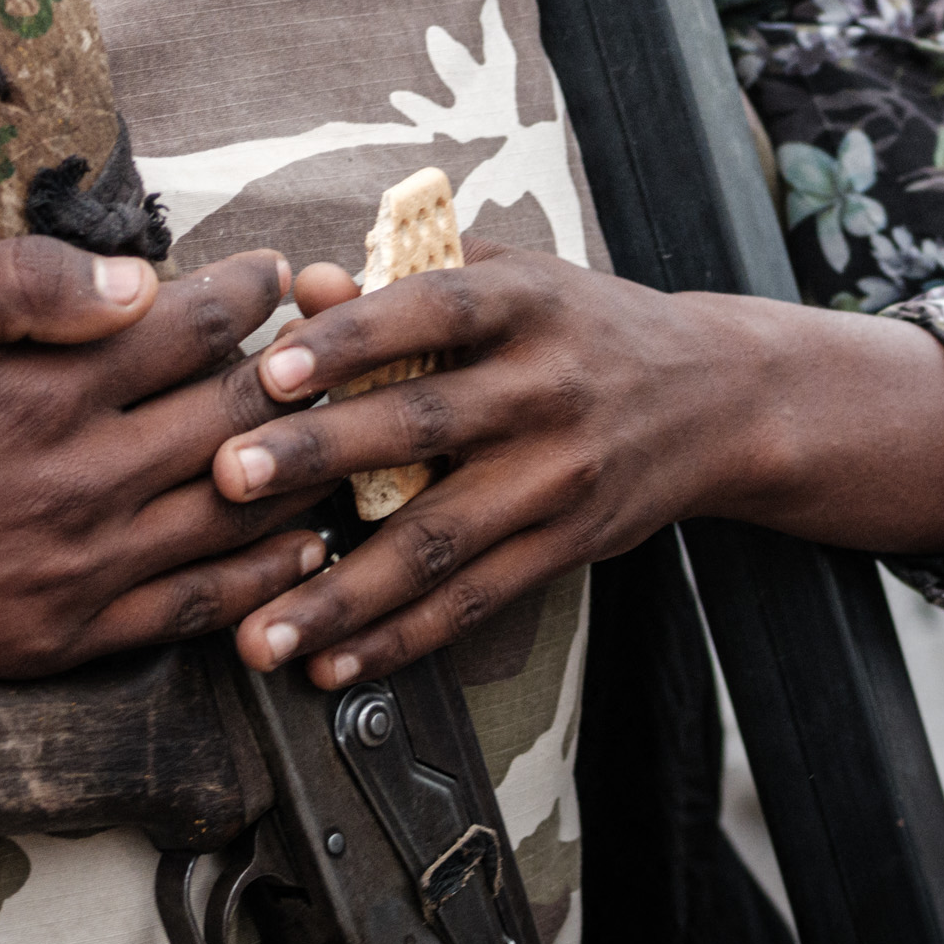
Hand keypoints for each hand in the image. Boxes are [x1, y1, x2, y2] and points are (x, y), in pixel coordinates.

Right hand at [0, 237, 326, 771]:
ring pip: (235, 513)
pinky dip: (263, 577)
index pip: (185, 330)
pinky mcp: (59, 638)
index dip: (246, 292)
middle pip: (235, 416)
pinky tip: (299, 549)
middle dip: (299, 368)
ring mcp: (73, 572)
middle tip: (338, 334)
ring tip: (341, 426)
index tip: (277, 268)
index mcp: (31, 392)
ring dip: (301, 466)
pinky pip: (194, 609)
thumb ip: (3, 285)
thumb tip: (129, 276)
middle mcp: (73, 484)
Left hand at [212, 242, 943, 689]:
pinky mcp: (566, 547)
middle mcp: (547, 390)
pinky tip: (333, 665)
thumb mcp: (509, 278)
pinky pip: (474, 603)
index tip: (274, 368)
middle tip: (228, 481)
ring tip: (261, 629)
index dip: (354, 338)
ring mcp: (560, 477)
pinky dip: (399, 640)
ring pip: (442, 541)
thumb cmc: (578, 324)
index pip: (432, 312)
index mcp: (526, 304)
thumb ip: (401, 278)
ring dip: (343, 592)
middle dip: (319, 456)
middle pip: (424, 425)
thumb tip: (297, 285)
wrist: (715, 396)